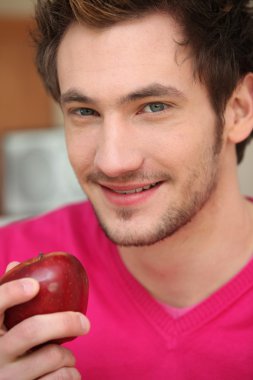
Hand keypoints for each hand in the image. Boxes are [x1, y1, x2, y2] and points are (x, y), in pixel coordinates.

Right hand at [0, 263, 89, 378]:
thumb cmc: (5, 353)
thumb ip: (6, 299)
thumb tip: (15, 264)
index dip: (11, 293)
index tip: (34, 285)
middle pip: (32, 331)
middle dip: (64, 322)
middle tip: (85, 322)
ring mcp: (8, 379)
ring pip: (50, 356)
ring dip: (67, 354)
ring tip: (65, 355)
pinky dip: (70, 374)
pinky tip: (66, 372)